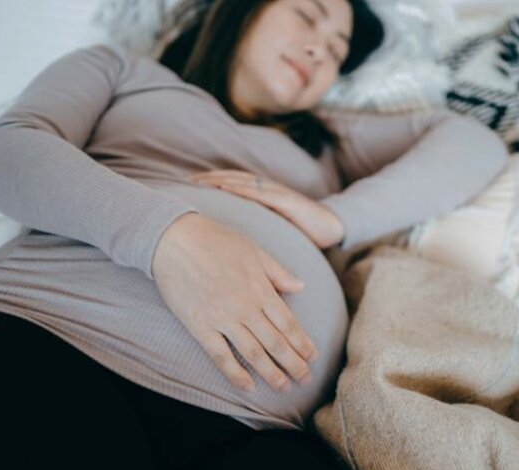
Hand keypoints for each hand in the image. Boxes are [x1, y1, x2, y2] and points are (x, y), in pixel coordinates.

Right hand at [151, 212, 318, 393]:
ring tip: (284, 388)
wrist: (174, 239)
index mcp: (261, 289)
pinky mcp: (200, 327)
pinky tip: (248, 387)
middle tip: (305, 379)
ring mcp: (222, 319)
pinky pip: (221, 356)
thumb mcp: (254, 250)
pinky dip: (236, 373)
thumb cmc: (216, 240)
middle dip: (294, 364)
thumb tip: (301, 287)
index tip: (313, 357)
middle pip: (276, 343)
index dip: (303, 344)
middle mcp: (245, 308)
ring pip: (253, 353)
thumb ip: (278, 272)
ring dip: (271, 373)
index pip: (288, 324)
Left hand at [190, 169, 344, 248]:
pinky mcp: (286, 200)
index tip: (189, 186)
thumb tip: (230, 242)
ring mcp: (276, 193)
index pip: (232, 184)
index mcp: (263, 196)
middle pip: (231, 178)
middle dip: (208, 178)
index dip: (211, 182)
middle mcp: (267, 190)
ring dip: (219, 180)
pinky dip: (240, 188)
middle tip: (186, 181)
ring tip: (199, 181)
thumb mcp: (273, 229)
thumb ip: (255, 229)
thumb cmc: (303, 231)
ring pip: (242, 181)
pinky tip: (225, 187)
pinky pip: (259, 192)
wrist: (332, 228)